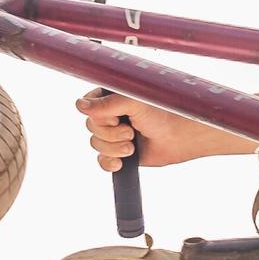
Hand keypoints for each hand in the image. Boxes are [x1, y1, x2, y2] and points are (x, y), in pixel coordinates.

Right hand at [76, 90, 246, 170]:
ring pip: (96, 145)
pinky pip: (101, 160)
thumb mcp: (134, 103)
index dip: (99, 116)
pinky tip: (121, 163)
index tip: (118, 117)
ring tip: (133, 145)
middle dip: (110, 134)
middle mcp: (109, 114)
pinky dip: (109, 162)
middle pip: (90, 127)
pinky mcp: (118, 152)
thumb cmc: (161, 114)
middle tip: (131, 131)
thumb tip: (80, 106)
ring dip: (114, 148)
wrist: (178, 138)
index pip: (87, 106)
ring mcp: (113, 134)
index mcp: (110, 97)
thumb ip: (107, 104)